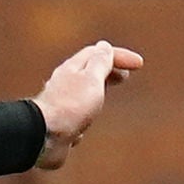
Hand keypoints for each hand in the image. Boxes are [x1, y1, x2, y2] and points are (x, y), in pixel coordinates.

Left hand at [32, 41, 142, 167]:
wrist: (44, 137)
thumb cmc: (70, 106)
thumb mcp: (92, 79)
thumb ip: (100, 63)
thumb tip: (104, 46)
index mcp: (73, 69)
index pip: (98, 54)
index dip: (119, 56)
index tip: (138, 64)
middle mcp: (64, 84)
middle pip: (88, 72)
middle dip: (108, 71)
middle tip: (125, 75)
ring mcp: (60, 105)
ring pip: (81, 95)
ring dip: (95, 93)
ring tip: (105, 96)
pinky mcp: (59, 125)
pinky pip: (74, 118)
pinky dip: (83, 117)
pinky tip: (85, 126)